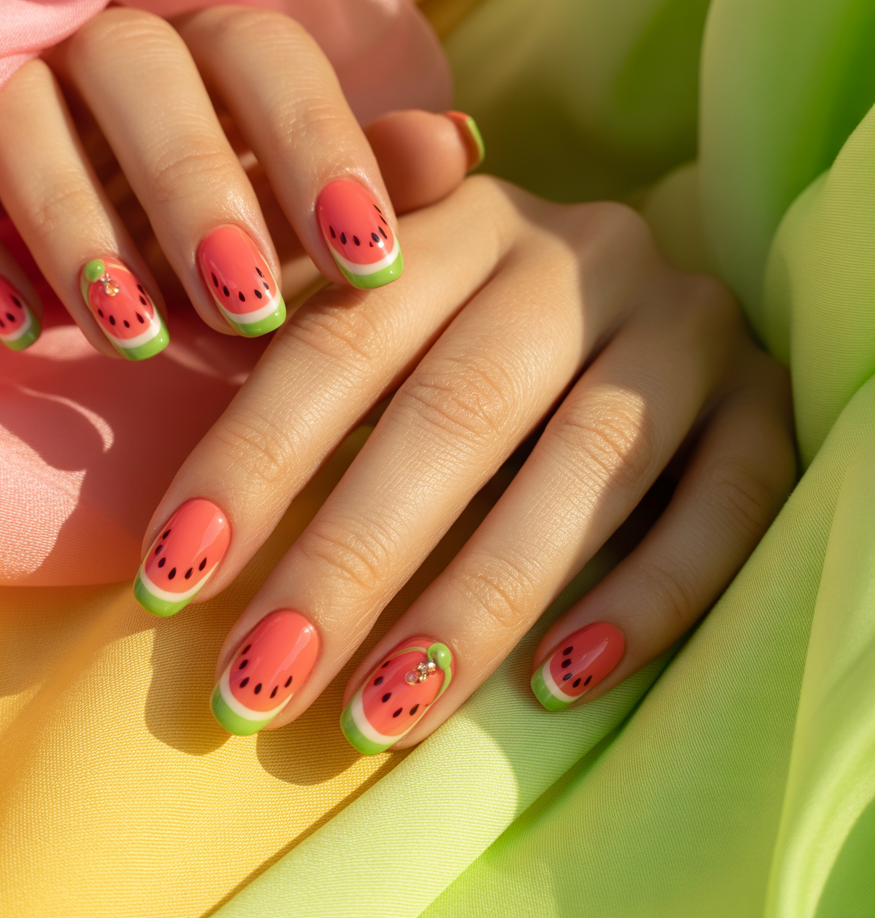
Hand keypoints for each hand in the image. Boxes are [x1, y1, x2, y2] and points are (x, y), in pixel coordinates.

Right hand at [0, 6, 481, 356]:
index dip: (320, 149)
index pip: (270, 59)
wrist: (88, 229)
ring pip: (21, 115)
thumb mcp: (291, 209)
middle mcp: (110, 49)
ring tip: (134, 335)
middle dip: (196, 190)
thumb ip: (362, 175)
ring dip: (78, 229)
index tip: (371, 262)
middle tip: (248, 307)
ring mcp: (9, 84)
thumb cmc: (215, 222)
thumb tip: (460, 146)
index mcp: (212, 55)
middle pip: (142, 73)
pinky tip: (18, 330)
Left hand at [130, 176, 794, 750]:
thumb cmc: (463, 310)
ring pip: (586, 472)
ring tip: (377, 716)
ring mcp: (684, 329)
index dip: (253, 461)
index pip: (342, 342)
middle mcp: (582, 258)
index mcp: (463, 220)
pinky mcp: (762, 403)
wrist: (628, 287)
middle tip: (259, 686)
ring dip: (476, 607)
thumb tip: (182, 338)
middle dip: (351, 560)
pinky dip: (647, 600)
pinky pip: (725, 505)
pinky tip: (558, 685)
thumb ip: (304, 303)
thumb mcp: (383, 283)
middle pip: (458, 414)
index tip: (174, 581)